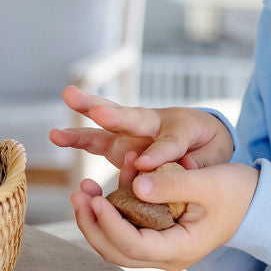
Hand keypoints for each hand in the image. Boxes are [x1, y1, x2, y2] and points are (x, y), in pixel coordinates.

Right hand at [50, 87, 233, 175]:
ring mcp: (132, 133)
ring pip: (107, 122)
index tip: (144, 164)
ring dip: (87, 111)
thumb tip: (184, 169)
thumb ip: (200, 163)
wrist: (202, 138)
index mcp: (180, 128)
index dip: (157, 153)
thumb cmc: (208, 145)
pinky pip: (95, 140)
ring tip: (67, 100)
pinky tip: (56, 135)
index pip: (168, 143)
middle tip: (95, 107)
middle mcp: (151, 126)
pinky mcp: (117, 144)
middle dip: (112, 113)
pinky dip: (77, 138)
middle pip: (131, 116)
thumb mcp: (214, 154)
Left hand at [71, 161, 258, 270]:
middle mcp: (166, 257)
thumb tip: (136, 184)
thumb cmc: (238, 192)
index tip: (95, 197)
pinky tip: (106, 186)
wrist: (256, 203)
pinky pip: (125, 230)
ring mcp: (160, 249)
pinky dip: (110, 212)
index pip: (132, 245)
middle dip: (91, 223)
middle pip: (115, 252)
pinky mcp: (156, 237)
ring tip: (85, 186)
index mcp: (180, 250)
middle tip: (79, 190)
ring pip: (114, 244)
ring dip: (95, 218)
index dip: (108, 223)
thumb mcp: (208, 183)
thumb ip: (173, 184)